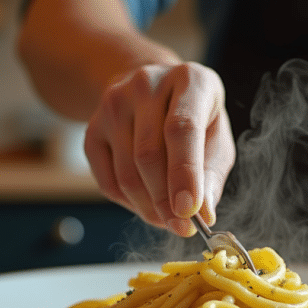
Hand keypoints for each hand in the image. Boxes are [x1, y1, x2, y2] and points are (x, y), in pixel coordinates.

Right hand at [84, 61, 235, 236]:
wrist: (152, 90)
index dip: (185, 174)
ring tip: (168, 219)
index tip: (189, 212)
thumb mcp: (216, 138)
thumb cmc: (194, 118)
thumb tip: (203, 215)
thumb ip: (212, 175)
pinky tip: (147, 205)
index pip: (182, 129)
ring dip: (149, 208)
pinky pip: (107, 181)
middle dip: (166, 201)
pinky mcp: (92, 128)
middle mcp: (147, 84)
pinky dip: (129, 204)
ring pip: (126, 173)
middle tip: (181, 227)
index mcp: (190, 80)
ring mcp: (113, 104)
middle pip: (148, 155)